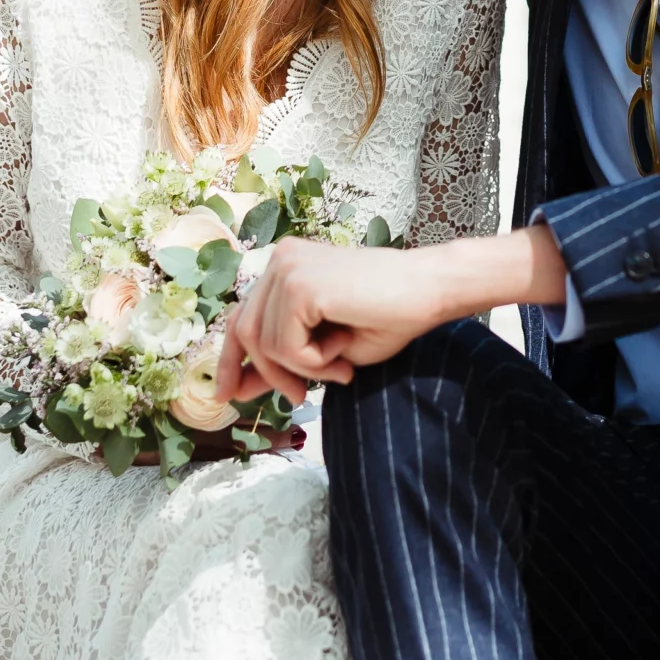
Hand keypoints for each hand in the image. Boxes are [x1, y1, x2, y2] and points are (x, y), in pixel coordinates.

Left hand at [217, 239, 442, 395]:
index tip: (230, 395)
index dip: (232, 360)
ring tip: (340, 368)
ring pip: (264, 344)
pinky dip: (313, 363)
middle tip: (300, 398)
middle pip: (245, 333)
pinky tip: (343, 350)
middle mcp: (280, 260)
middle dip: (268, 375)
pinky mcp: (298, 286)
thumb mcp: (325, 347)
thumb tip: (236, 390)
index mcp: (286, 265)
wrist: (430, 291)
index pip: (242, 317)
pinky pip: (285, 346)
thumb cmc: (390, 316)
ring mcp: (286, 269)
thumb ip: (281, 361)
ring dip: (302, 370)